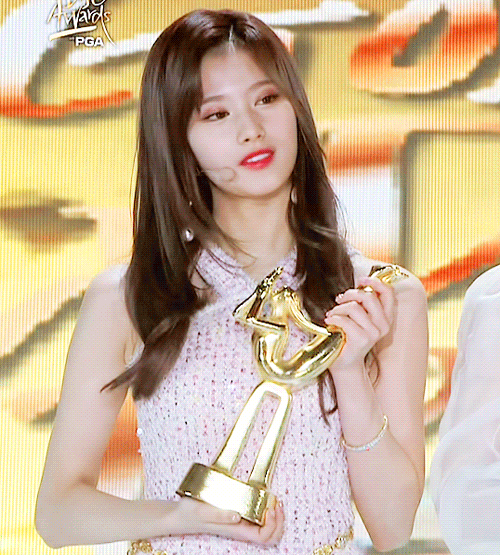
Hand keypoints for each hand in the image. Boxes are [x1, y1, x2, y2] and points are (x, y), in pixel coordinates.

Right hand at [169, 497, 284, 545]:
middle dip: (279, 521)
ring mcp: (240, 523)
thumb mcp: (203, 511)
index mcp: (236, 531)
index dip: (273, 525)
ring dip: (275, 517)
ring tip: (274, 501)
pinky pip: (258, 519)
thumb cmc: (190, 513)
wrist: (179, 515)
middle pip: (270, 535)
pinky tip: (263, 498)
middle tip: (277, 503)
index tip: (272, 507)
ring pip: (267, 529)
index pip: (264, 537)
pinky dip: (266, 510)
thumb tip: (238, 516)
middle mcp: (241, 529)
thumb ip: (220, 514)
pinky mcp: (236, 515)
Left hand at [324, 276, 395, 370]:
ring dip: (338, 309)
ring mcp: (374, 333)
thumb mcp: (359, 317)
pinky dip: (333, 318)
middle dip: (350, 294)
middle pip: (369, 296)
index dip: (375, 282)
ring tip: (332, 315)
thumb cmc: (349, 336)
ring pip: (354, 307)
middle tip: (339, 300)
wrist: (345, 363)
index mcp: (386, 317)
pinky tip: (329, 322)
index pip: (389, 293)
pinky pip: (345, 320)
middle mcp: (384, 325)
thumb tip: (358, 284)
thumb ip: (363, 303)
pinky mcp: (362, 339)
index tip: (360, 280)